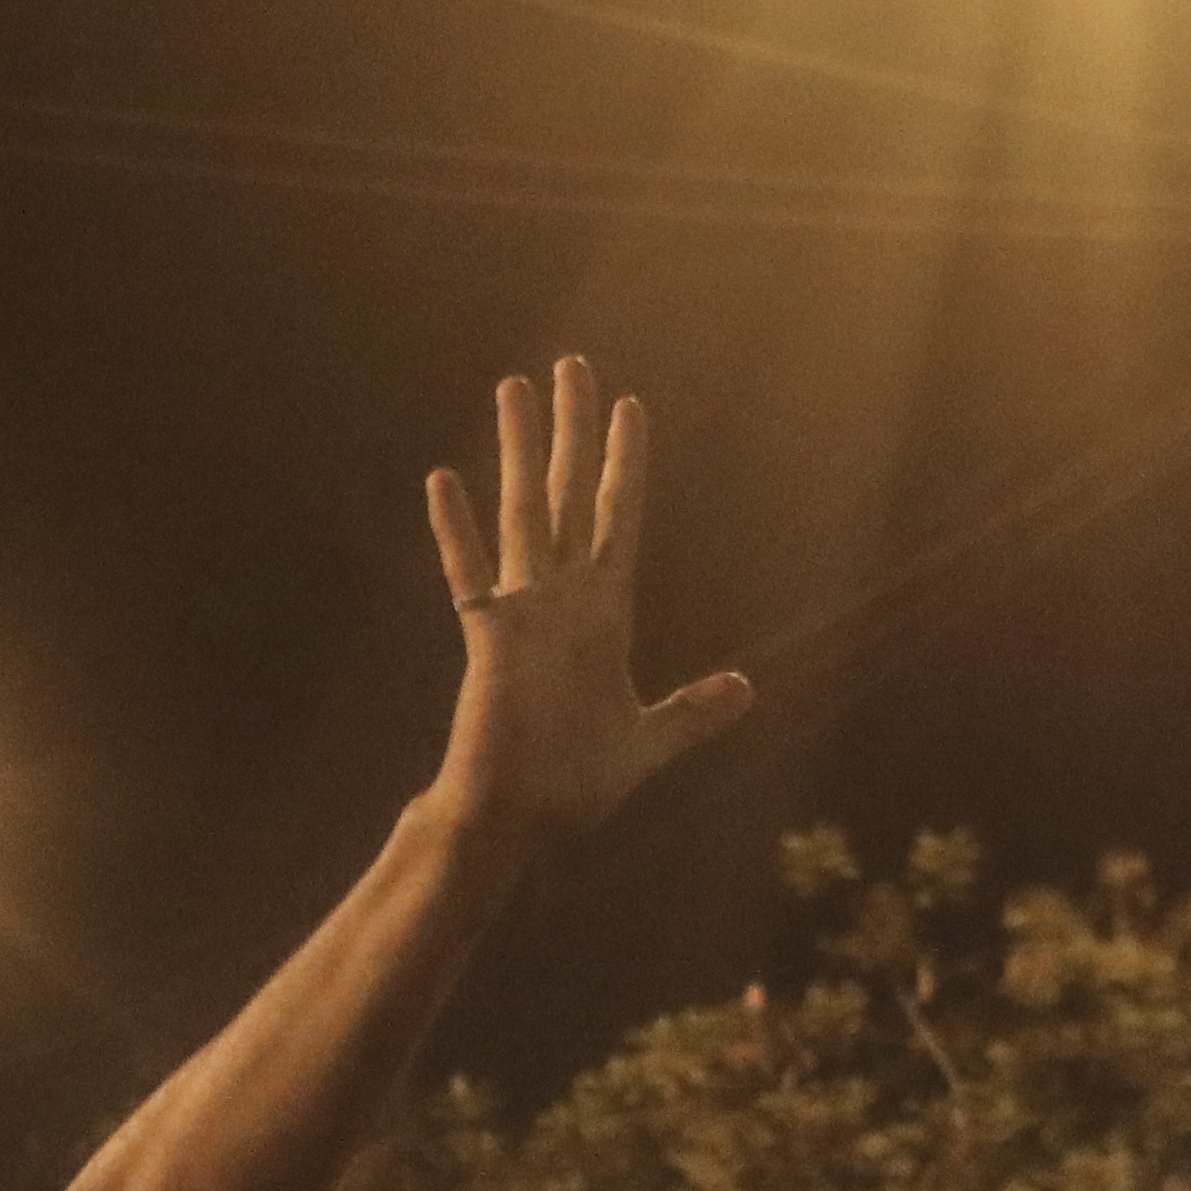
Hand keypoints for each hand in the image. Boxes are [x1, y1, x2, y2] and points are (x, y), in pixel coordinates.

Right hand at [422, 355, 749, 850]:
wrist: (518, 826)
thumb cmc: (572, 789)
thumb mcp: (648, 742)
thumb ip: (690, 711)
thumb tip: (744, 690)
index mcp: (603, 617)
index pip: (619, 520)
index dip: (626, 465)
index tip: (631, 408)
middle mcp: (563, 601)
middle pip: (571, 494)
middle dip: (573, 430)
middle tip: (573, 364)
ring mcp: (525, 615)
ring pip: (525, 513)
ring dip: (521, 450)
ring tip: (514, 386)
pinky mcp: (490, 642)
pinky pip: (471, 575)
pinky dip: (457, 531)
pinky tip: (445, 479)